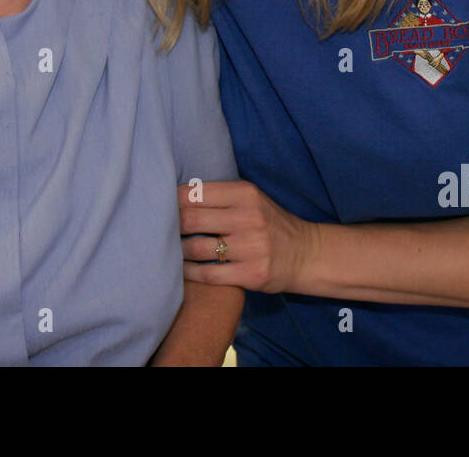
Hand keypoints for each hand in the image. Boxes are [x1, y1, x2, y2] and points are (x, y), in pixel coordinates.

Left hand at [177, 181, 319, 292]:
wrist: (306, 254)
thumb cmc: (270, 224)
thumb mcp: (252, 200)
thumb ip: (221, 196)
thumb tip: (178, 194)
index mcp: (245, 194)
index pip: (194, 193)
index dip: (172, 202)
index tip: (163, 208)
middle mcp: (248, 218)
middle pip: (191, 219)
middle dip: (171, 226)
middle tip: (162, 231)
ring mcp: (250, 247)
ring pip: (196, 249)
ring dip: (178, 251)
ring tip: (172, 251)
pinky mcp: (251, 274)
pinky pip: (208, 274)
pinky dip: (190, 272)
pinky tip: (184, 269)